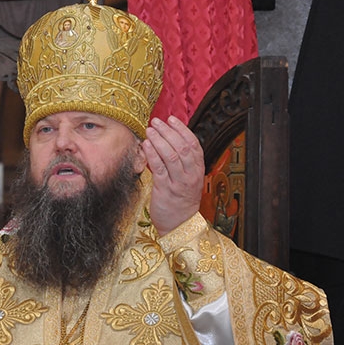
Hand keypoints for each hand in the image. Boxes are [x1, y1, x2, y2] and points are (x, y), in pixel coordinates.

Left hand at [142, 116, 204, 235]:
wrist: (179, 225)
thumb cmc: (181, 200)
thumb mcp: (188, 179)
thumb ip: (183, 162)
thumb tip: (171, 139)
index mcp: (198, 170)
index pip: (194, 144)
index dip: (182, 129)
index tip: (171, 119)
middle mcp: (191, 175)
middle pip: (182, 147)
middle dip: (169, 131)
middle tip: (157, 121)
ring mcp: (178, 183)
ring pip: (171, 155)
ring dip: (159, 140)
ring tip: (149, 130)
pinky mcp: (165, 190)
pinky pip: (159, 168)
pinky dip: (152, 154)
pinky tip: (145, 145)